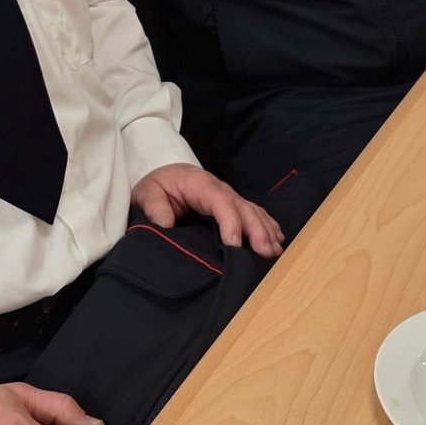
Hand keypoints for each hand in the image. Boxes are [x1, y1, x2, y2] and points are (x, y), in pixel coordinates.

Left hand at [131, 164, 284, 257]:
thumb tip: (166, 225)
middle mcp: (221, 190)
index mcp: (201, 186)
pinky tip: (277, 240)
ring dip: (266, 231)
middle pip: (244, 208)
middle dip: (257, 231)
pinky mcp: (233, 205)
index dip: (230, 223)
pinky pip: (255, 213)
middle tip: (265, 252)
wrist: (165, 172)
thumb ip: (155, 208)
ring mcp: (230, 197)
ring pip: (254, 212)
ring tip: (275, 252)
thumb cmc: (159, 184)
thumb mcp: (148, 193)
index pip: (221, 202)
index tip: (234, 245)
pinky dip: (268, 226)